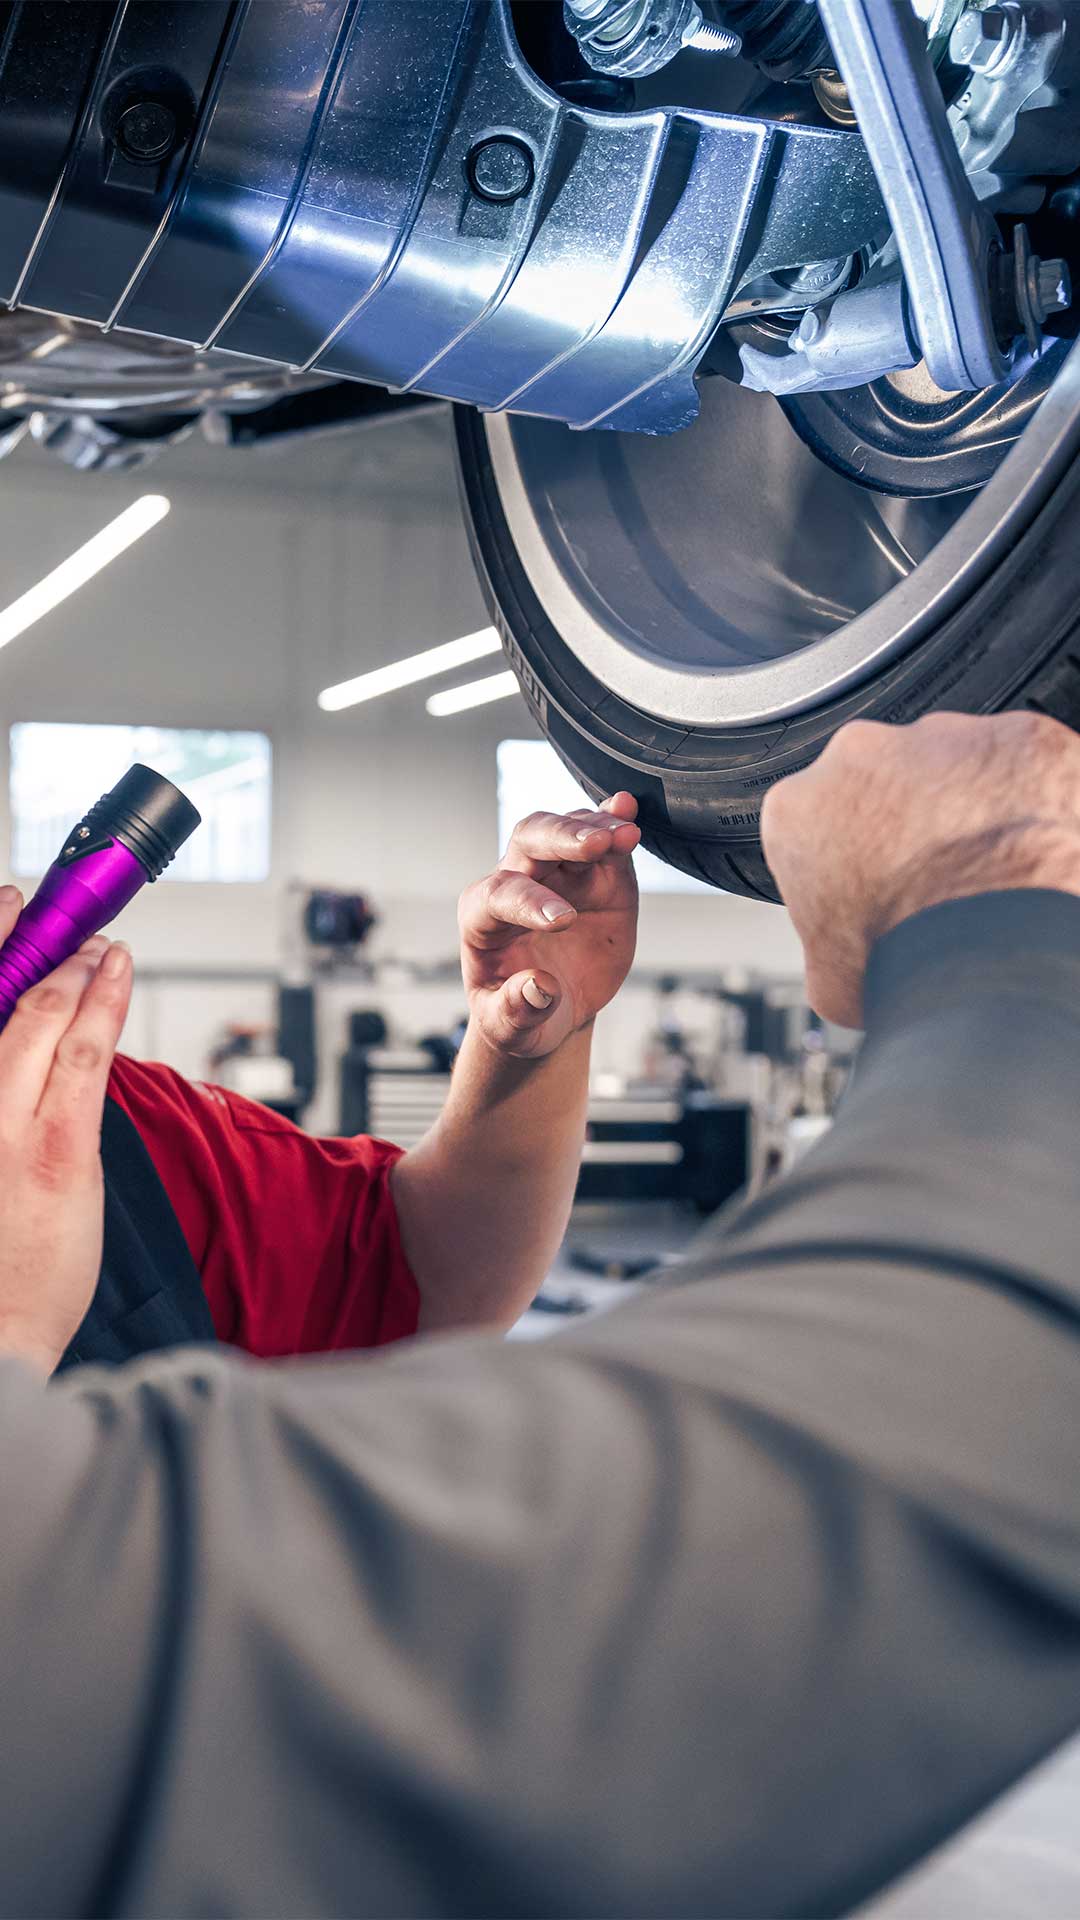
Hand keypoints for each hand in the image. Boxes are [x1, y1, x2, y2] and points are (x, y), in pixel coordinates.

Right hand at [0, 885, 132, 1374]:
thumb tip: (13, 1059)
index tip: (0, 918)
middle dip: (18, 943)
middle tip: (39, 908)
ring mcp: (2, 1130)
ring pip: (36, 1019)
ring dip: (70, 969)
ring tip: (94, 943)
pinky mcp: (56, 1150)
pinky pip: (82, 1057)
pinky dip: (102, 1004)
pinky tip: (114, 971)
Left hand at [459, 793, 640, 1057]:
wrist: (553, 1007)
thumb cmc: (521, 1015)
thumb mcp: (512, 1028)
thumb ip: (518, 1010)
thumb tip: (538, 989)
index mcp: (483, 919)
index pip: (499, 895)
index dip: (529, 902)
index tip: (564, 921)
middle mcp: (516, 883)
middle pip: (528, 841)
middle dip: (560, 838)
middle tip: (595, 844)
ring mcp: (556, 873)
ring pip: (565, 830)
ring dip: (594, 827)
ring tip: (624, 833)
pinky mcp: (595, 874)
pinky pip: (601, 840)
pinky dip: (613, 822)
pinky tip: (628, 813)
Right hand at [762, 711, 1079, 1028]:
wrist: (997, 954)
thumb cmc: (909, 961)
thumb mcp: (829, 978)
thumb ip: (827, 940)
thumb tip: (846, 959)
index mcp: (799, 808)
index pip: (817, 825)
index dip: (847, 861)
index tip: (873, 889)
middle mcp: (863, 754)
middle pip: (883, 780)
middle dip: (905, 819)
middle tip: (936, 878)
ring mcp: (943, 738)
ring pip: (953, 764)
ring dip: (967, 805)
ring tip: (992, 868)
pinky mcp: (1020, 737)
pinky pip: (1024, 764)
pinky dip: (1031, 799)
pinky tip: (1032, 848)